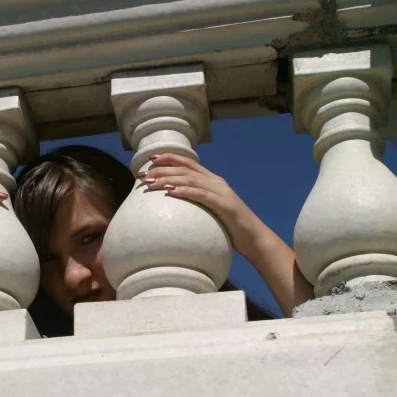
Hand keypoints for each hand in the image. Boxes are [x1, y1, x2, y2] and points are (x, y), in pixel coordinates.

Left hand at [137, 152, 313, 316]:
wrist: (254, 238)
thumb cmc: (230, 228)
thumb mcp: (210, 211)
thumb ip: (196, 203)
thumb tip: (174, 205)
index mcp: (212, 181)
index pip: (188, 163)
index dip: (169, 158)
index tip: (150, 159)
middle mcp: (216, 182)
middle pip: (185, 169)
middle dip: (162, 169)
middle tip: (142, 174)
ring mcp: (221, 192)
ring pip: (190, 179)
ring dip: (168, 179)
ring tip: (151, 182)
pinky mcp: (224, 205)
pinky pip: (201, 195)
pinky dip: (185, 191)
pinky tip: (171, 191)